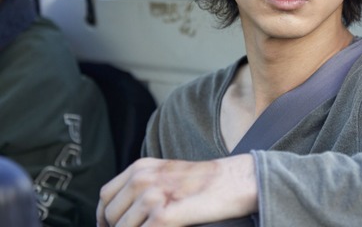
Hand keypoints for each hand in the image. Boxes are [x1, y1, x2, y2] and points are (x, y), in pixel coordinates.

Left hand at [96, 155, 257, 226]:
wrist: (235, 181)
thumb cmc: (207, 182)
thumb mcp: (168, 174)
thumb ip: (144, 185)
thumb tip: (123, 211)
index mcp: (142, 167)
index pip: (105, 196)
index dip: (104, 217)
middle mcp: (144, 178)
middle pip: (111, 214)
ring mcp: (153, 195)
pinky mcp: (164, 215)